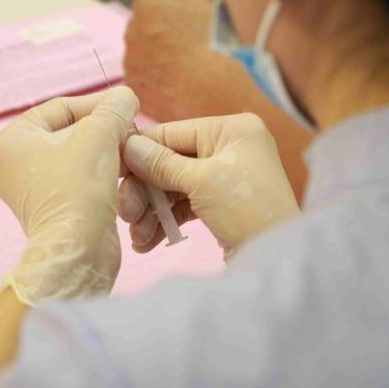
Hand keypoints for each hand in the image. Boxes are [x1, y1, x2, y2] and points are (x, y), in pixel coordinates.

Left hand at [0, 87, 138, 304]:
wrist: (79, 250)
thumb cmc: (80, 186)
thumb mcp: (100, 133)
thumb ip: (115, 107)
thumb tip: (125, 97)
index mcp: (11, 141)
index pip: (60, 107)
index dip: (98, 105)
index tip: (127, 109)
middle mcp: (13, 165)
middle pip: (69, 132)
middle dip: (104, 132)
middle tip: (130, 133)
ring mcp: (31, 190)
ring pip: (77, 157)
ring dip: (107, 153)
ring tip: (129, 154)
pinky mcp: (51, 210)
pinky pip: (79, 180)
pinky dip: (101, 175)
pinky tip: (123, 175)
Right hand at [118, 113, 299, 257]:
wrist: (277, 258)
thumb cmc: (247, 210)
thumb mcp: (201, 181)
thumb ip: (161, 162)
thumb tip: (127, 145)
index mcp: (232, 129)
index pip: (172, 132)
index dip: (139, 152)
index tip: (111, 171)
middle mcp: (230, 146)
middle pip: (170, 160)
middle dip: (145, 189)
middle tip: (125, 214)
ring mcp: (226, 174)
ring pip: (174, 185)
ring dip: (152, 210)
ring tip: (137, 237)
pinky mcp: (222, 201)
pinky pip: (185, 203)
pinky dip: (166, 220)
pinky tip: (147, 241)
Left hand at [124, 0, 248, 120]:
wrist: (213, 91)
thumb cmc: (215, 47)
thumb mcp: (209, 10)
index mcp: (148, 5)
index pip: (150, 1)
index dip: (169, 13)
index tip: (184, 25)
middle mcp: (131, 31)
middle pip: (141, 28)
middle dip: (156, 35)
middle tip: (184, 49)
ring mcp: (130, 62)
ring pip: (139, 56)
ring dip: (154, 60)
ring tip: (182, 72)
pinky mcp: (135, 89)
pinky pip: (142, 82)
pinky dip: (154, 84)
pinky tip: (176, 88)